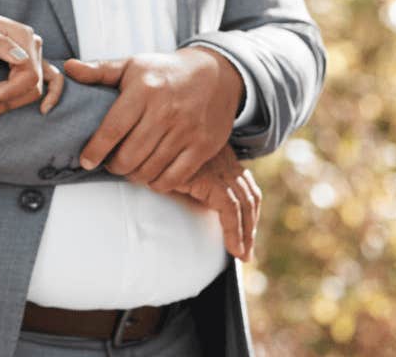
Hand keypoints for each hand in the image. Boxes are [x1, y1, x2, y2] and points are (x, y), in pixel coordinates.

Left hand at [0, 9, 64, 118]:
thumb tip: (23, 61)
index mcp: (24, 36)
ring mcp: (33, 53)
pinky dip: (51, 94)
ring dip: (11, 104)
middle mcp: (34, 45)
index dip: (9, 92)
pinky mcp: (28, 61)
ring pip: (34, 88)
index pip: (28, 74)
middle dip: (4, 100)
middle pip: (31, 84)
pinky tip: (43, 110)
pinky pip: (49, 80)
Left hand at [63, 47, 242, 191]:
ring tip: (129, 167)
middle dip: (114, 165)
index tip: (86, 160)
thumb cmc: (165, 71)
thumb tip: (67, 68)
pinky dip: (157, 183)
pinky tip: (151, 174)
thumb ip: (99, 70)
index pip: (113, 128)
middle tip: (110, 163)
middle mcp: (165, 111)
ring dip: (134, 175)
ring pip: (150, 170)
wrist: (216, 74)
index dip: (95, 149)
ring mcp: (186, 131)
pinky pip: (174, 178)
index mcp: (144, 89)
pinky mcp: (203, 147)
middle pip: (130, 156)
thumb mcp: (133, 65)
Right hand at [165, 145, 260, 261]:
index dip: (250, 210)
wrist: (144, 140)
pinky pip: (229, 208)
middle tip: (246, 252)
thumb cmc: (154, 154)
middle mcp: (223, 159)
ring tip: (241, 254)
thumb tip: (194, 204)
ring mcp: (218, 167)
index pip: (246, 185)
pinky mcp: (208, 177)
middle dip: (251, 225)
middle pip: (249, 194)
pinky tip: (232, 248)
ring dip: (245, 233)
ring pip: (243, 203)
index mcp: (219, 155)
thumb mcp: (178, 167)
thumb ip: (189, 179)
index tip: (246, 233)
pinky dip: (234, 230)